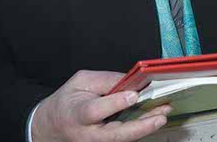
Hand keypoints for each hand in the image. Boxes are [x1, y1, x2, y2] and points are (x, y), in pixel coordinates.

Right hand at [32, 70, 170, 141]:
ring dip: (147, 126)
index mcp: (77, 114)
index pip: (96, 111)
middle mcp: (88, 134)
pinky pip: (126, 138)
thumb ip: (106, 80)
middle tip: (161, 115)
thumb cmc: (67, 101)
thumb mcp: (81, 82)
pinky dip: (142, 127)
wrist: (52, 126)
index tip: (133, 95)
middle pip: (116, 134)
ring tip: (164, 112)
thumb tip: (131, 80)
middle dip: (141, 126)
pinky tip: (156, 116)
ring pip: (125, 138)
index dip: (115, 103)